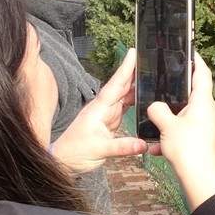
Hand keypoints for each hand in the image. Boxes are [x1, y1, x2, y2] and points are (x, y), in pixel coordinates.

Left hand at [51, 48, 148, 173]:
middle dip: (133, 72)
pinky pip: (125, 108)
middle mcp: (103, 108)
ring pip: (124, 96)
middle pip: (121, 87)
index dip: (124, 70)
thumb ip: (122, 147)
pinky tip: (144, 98)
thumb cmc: (75, 152)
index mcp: (99, 110)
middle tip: (148, 58)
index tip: (132, 53)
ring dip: (136, 86)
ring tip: (151, 75)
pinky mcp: (110, 123)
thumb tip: (143, 145)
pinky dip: (135, 102)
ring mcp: (107, 115)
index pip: (114, 86)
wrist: (63, 161)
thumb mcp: (99, 151)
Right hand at [146, 53, 214, 210]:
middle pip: (195, 95)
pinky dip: (175, 136)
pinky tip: (160, 148)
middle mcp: (211, 111)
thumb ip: (158, 111)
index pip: (203, 73)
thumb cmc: (188, 149)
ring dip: (172, 120)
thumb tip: (155, 106)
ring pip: (189, 116)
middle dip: (178, 94)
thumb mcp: (166, 126)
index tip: (191, 51)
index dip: (196, 60)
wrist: (201, 178)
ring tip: (157, 125)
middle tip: (165, 87)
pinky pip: (189, 132)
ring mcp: (211, 126)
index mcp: (204, 102)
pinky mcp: (207, 140)